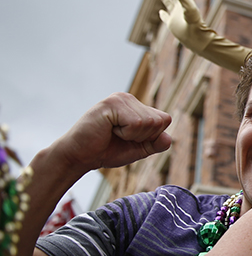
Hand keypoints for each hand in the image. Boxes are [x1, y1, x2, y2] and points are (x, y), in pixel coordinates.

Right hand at [50, 93, 170, 174]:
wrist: (80, 156)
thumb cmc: (106, 151)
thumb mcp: (138, 149)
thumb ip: (155, 144)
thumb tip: (168, 138)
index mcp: (137, 107)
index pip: (165, 120)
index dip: (151, 136)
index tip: (130, 139)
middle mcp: (130, 99)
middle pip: (160, 121)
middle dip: (143, 137)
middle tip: (119, 137)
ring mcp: (121, 99)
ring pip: (149, 122)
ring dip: (132, 135)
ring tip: (113, 133)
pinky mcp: (112, 104)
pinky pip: (136, 123)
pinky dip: (125, 133)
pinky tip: (108, 130)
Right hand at [158, 0, 209, 49]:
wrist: (194, 36)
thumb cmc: (193, 21)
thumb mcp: (187, 5)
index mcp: (186, 1)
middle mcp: (181, 7)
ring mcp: (176, 15)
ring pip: (169, 4)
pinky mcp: (171, 24)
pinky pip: (166, 17)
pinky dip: (162, 14)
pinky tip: (160, 12)